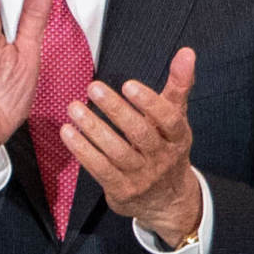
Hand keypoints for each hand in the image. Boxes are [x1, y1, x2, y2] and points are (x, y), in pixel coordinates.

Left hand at [64, 46, 203, 247]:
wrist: (167, 200)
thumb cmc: (166, 148)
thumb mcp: (176, 119)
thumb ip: (178, 86)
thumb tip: (186, 52)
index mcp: (178, 137)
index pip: (169, 119)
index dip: (150, 102)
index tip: (128, 84)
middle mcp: (162, 157)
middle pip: (140, 133)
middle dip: (116, 110)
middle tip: (93, 88)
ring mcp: (142, 175)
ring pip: (117, 151)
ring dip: (93, 128)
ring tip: (73, 107)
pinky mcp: (121, 189)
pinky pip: (100, 169)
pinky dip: (82, 150)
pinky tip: (67, 132)